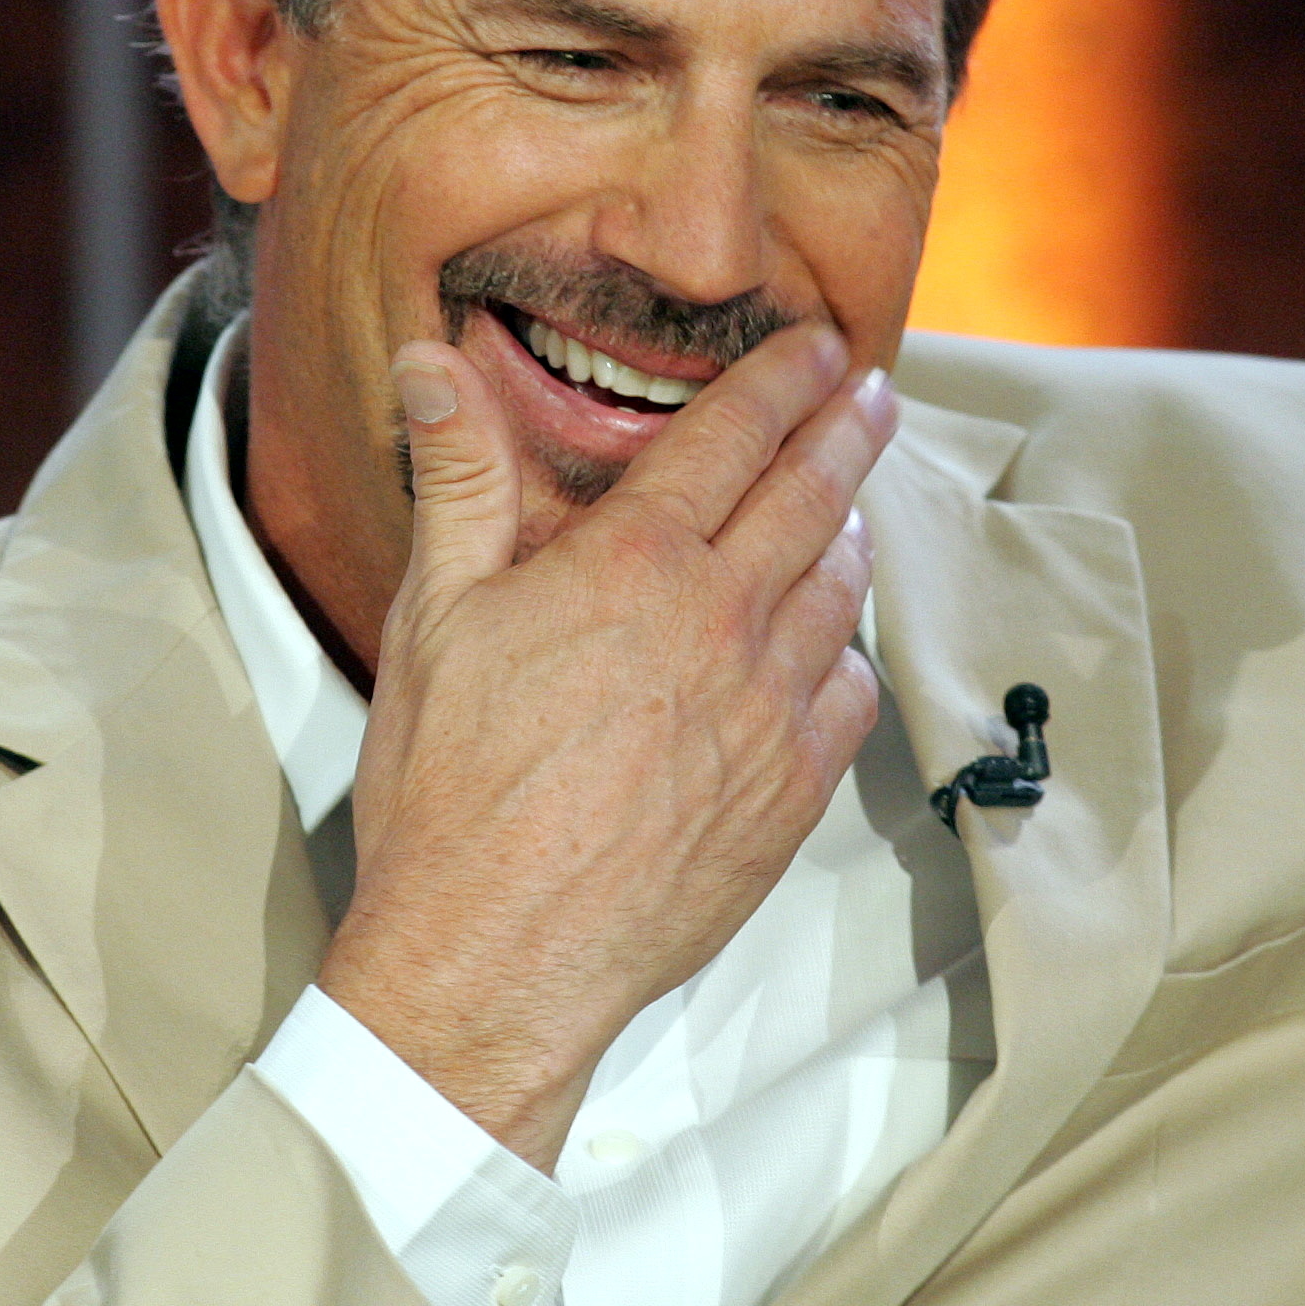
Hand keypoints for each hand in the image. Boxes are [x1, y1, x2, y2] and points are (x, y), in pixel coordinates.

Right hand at [313, 322, 896, 1170]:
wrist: (494, 957)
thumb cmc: (449, 793)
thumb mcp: (433, 618)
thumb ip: (458, 480)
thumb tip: (433, 361)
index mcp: (634, 566)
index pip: (732, 438)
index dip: (780, 380)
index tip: (815, 348)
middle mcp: (722, 625)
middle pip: (812, 497)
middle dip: (847, 431)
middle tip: (872, 393)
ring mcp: (769, 712)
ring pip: (838, 591)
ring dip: (849, 533)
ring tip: (849, 508)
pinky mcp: (791, 793)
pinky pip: (847, 693)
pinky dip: (843, 650)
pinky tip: (827, 644)